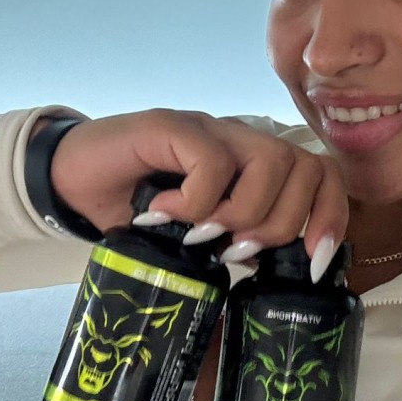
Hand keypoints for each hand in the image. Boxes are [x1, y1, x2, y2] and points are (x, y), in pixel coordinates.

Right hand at [48, 109, 348, 276]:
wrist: (71, 178)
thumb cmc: (136, 210)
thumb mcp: (195, 236)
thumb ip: (231, 244)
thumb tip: (266, 275)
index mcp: (255, 165)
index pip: (323, 175)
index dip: (330, 218)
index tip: (313, 264)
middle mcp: (241, 139)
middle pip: (306, 170)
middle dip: (279, 225)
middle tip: (233, 252)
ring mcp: (210, 128)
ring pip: (271, 162)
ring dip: (241, 213)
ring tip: (201, 235)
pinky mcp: (172, 125)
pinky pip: (213, 163)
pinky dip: (195, 201)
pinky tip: (164, 213)